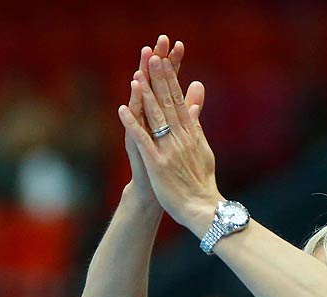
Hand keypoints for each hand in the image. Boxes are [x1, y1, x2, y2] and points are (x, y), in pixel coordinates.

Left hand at [119, 42, 217, 235]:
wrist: (201, 208)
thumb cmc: (201, 182)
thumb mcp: (203, 148)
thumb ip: (197, 123)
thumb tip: (198, 102)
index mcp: (191, 133)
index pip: (179, 101)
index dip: (171, 80)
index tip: (164, 61)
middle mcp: (181, 137)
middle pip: (169, 103)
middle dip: (159, 79)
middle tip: (152, 57)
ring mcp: (169, 150)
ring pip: (156, 117)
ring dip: (145, 96)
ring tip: (136, 76)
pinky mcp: (157, 164)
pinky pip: (143, 140)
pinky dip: (133, 124)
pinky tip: (123, 109)